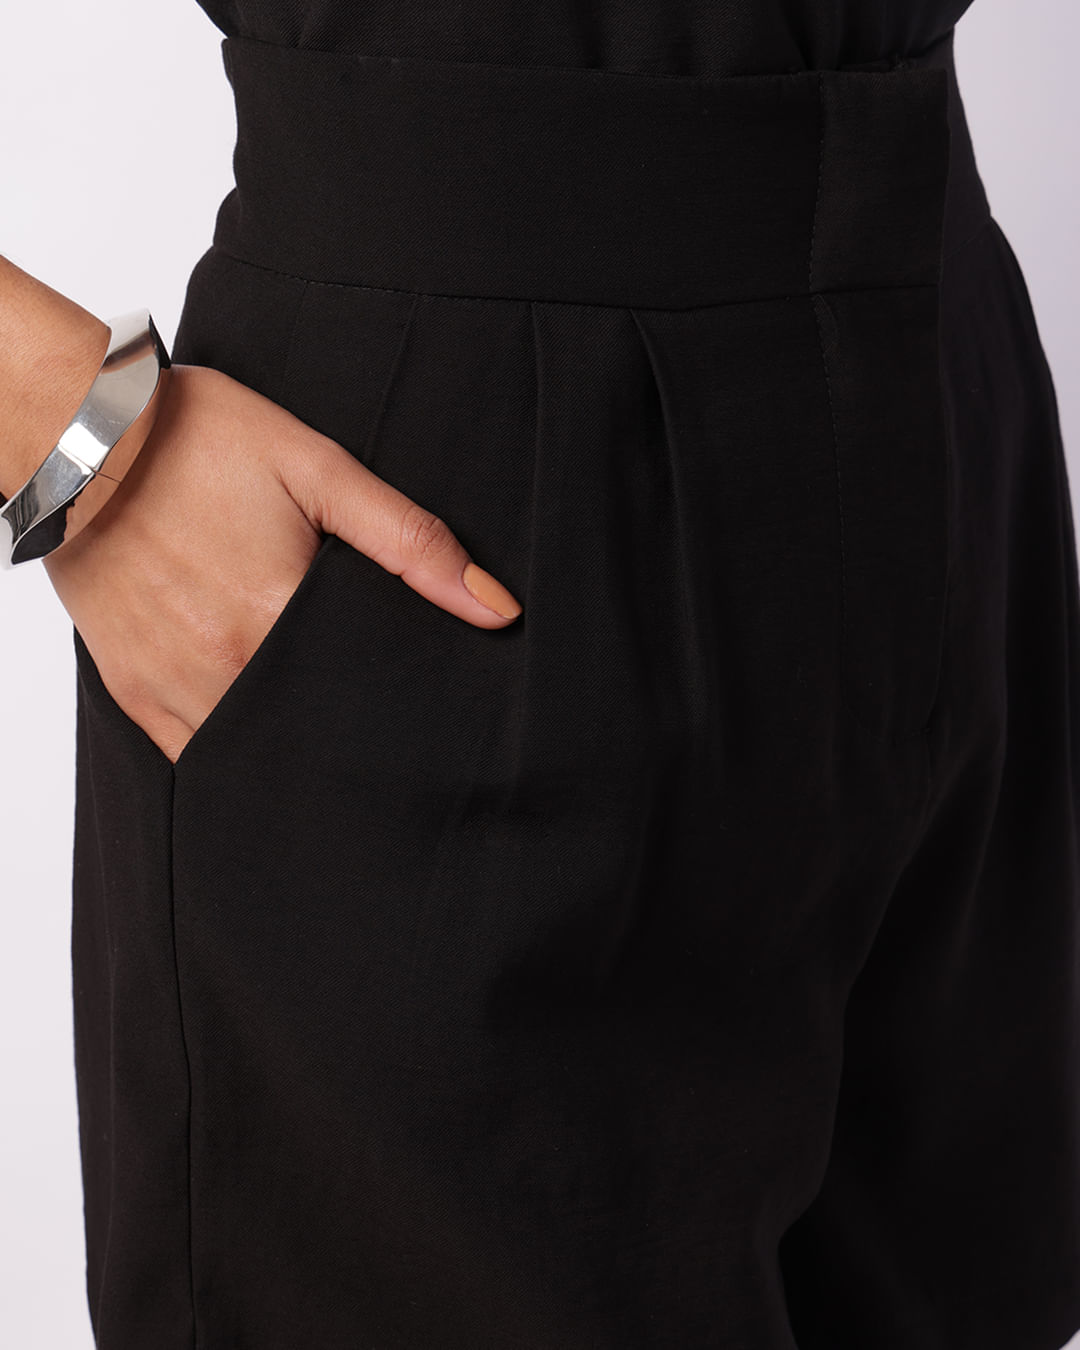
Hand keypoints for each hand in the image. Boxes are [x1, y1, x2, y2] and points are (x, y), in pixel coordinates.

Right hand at [43, 363, 521, 764]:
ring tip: (320, 722)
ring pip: (250, 751)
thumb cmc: (199, 440)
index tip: (417, 714)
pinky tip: (261, 723)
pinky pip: (192, 751)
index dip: (394, 708)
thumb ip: (410, 544)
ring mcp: (170, 685)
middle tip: (373, 720)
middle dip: (345, 734)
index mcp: (273, 618)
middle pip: (307, 732)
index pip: (360, 698)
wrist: (78, 433)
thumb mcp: (318, 470)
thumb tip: (494, 609)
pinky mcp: (133, 689)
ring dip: (290, 743)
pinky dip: (231, 744)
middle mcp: (220, 667)